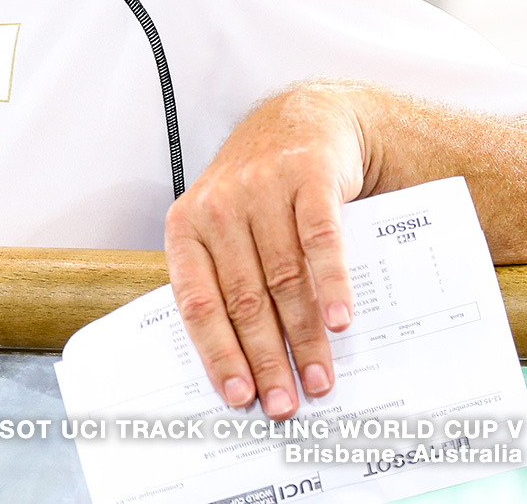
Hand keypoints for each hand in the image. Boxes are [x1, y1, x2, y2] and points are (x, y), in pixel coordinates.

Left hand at [164, 84, 367, 419]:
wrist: (301, 120)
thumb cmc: (258, 189)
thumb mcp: (226, 226)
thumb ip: (227, 280)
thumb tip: (244, 363)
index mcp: (187, 227)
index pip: (197, 301)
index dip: (217, 352)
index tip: (237, 395)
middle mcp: (219, 208)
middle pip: (244, 299)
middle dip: (265, 359)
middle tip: (284, 405)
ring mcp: (262, 191)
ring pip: (283, 278)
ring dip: (303, 337)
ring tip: (318, 379)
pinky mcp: (307, 179)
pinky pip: (319, 241)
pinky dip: (330, 284)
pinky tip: (339, 321)